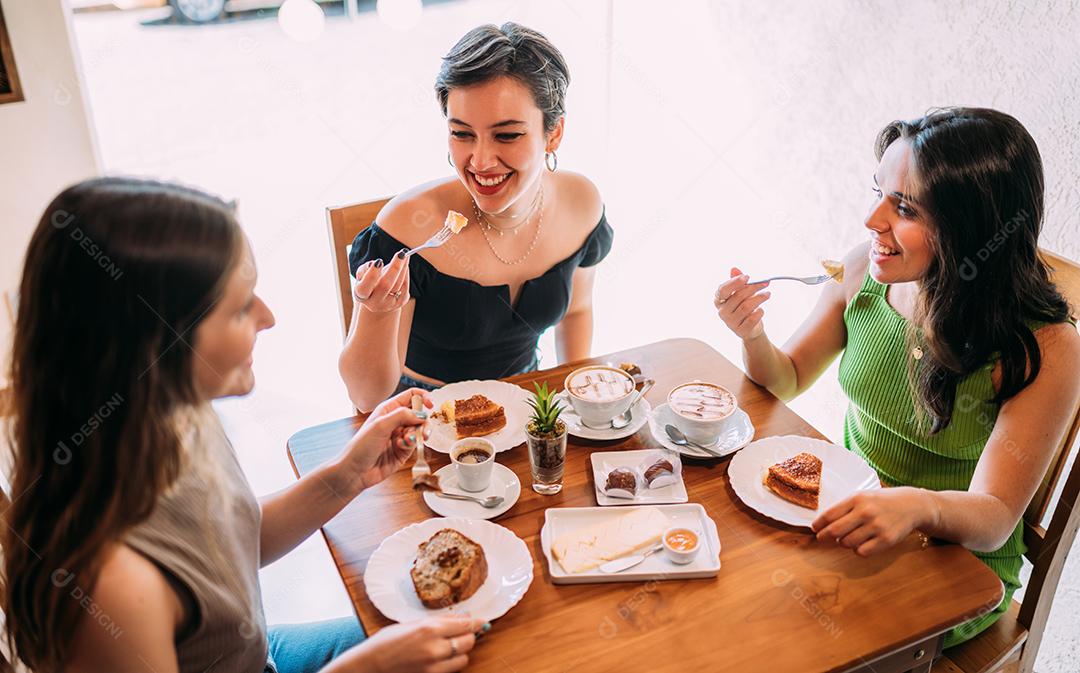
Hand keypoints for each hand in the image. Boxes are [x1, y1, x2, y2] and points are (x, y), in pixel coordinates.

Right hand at [334, 616, 485, 672]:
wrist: (370, 666)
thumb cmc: (385, 642)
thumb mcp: (411, 624)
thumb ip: (438, 622)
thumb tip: (461, 618)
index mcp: (429, 629)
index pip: (465, 625)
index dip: (476, 622)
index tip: (482, 620)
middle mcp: (435, 648)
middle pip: (468, 641)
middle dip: (469, 636)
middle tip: (464, 633)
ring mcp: (434, 667)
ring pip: (464, 658)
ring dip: (461, 652)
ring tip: (450, 646)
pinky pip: (452, 670)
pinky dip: (452, 664)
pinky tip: (442, 658)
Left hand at [340, 388, 433, 491]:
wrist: (355, 471)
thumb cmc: (361, 446)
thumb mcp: (380, 425)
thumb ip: (402, 415)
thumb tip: (422, 414)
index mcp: (388, 409)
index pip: (411, 396)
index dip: (423, 397)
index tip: (430, 406)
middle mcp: (395, 421)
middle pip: (419, 414)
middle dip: (423, 422)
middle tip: (423, 432)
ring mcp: (400, 435)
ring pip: (419, 429)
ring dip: (418, 434)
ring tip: (409, 440)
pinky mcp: (403, 450)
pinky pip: (415, 443)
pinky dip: (411, 444)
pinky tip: (401, 447)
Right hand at [354, 250, 409, 312]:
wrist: (378, 297)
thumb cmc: (368, 281)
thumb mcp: (362, 274)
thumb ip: (365, 268)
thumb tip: (375, 264)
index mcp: (361, 295)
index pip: (364, 287)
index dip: (371, 275)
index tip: (379, 261)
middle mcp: (374, 303)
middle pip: (385, 286)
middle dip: (394, 268)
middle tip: (401, 254)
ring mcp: (388, 305)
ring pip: (398, 285)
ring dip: (403, 268)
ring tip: (405, 255)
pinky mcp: (400, 303)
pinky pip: (405, 287)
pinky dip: (406, 274)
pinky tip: (405, 265)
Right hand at [714, 267, 770, 340]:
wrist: (751, 328)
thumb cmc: (744, 307)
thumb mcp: (741, 292)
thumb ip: (738, 281)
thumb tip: (734, 269)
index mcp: (719, 300)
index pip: (723, 289)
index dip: (735, 282)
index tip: (747, 277)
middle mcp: (722, 311)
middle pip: (738, 296)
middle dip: (753, 288)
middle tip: (764, 283)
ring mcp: (730, 322)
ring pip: (746, 307)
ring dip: (759, 298)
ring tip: (767, 294)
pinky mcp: (740, 331)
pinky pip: (751, 319)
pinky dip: (759, 312)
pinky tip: (761, 309)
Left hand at [811, 486, 936, 556]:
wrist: (911, 505)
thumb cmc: (882, 501)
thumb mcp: (863, 496)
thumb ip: (845, 507)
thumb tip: (822, 522)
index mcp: (856, 499)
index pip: (829, 515)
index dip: (819, 524)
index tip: (814, 529)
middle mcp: (865, 512)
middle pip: (835, 531)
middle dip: (824, 536)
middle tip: (821, 538)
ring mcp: (876, 526)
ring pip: (847, 543)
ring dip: (843, 543)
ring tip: (847, 538)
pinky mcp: (886, 540)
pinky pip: (862, 552)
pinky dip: (857, 550)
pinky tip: (861, 544)